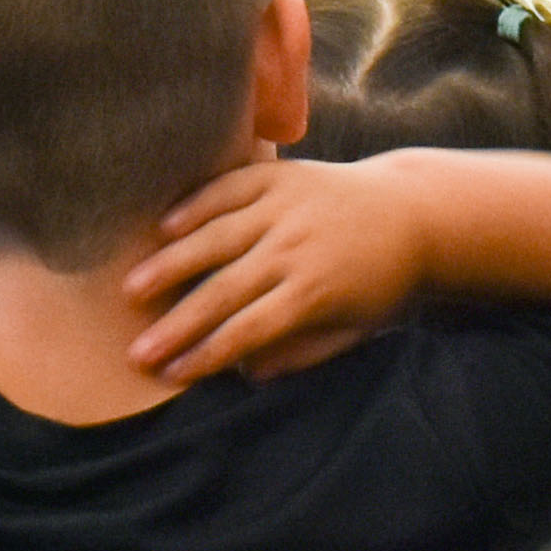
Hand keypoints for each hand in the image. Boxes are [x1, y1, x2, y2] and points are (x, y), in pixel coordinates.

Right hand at [120, 156, 418, 382]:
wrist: (418, 215)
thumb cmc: (382, 284)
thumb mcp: (353, 329)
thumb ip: (303, 352)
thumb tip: (247, 374)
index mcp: (314, 293)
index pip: (247, 331)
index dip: (205, 356)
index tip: (170, 375)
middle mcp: (295, 248)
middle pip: (223, 292)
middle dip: (176, 326)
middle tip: (136, 351)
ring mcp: (286, 207)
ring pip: (216, 237)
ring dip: (170, 264)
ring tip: (132, 289)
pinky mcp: (282, 175)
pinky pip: (228, 189)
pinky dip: (196, 206)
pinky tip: (164, 227)